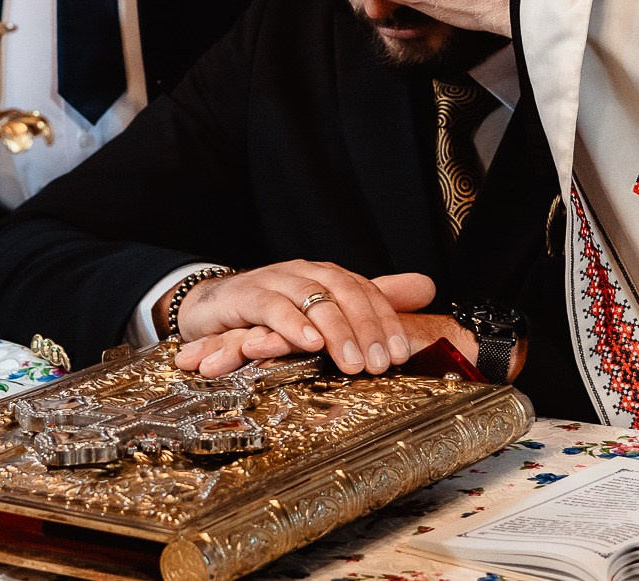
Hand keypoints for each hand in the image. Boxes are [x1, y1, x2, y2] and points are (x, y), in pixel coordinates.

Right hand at [175, 312, 528, 382]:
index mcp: (328, 277)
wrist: (211, 306)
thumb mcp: (323, 311)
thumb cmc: (272, 312)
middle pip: (344, 292)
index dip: (386, 322)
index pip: (367, 292)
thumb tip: (427, 287)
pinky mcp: (244, 296)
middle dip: (366, 328)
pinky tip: (308, 343)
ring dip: (335, 330)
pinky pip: (271, 306)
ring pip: (311, 297)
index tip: (401, 355)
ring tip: (351, 361)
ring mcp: (274, 280)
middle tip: (379, 364)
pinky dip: (291, 324)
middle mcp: (305, 273)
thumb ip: (372, 301)